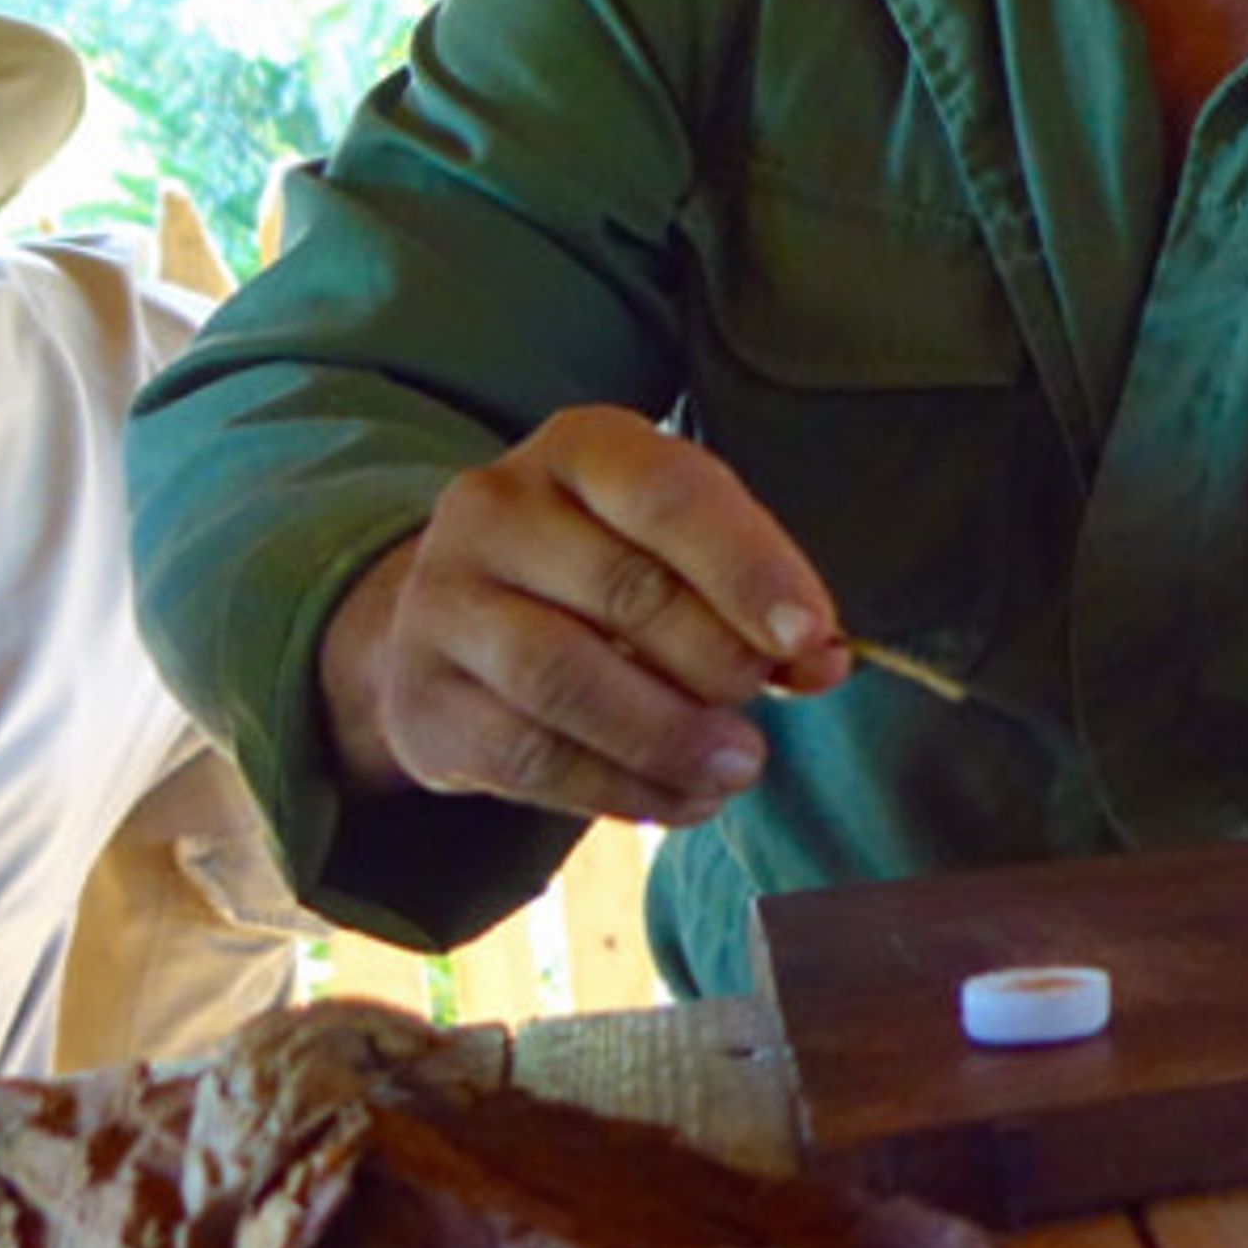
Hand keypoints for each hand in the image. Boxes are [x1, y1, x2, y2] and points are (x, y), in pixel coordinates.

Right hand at [318, 404, 849, 824]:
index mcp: (580, 448)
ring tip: (741, 764)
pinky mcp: (423, 702)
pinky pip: (530, 757)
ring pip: (566, 679)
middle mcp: (495, 509)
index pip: (669, 492)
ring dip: (671, 736)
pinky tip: (685, 799)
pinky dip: (625, 790)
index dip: (748, 566)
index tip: (810, 634)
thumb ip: (754, 596)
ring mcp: (442, 604)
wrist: (454, 620)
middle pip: (624, 589)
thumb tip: (824, 659)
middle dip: (717, 657)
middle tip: (762, 697)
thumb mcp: (682, 552)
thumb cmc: (605, 572)